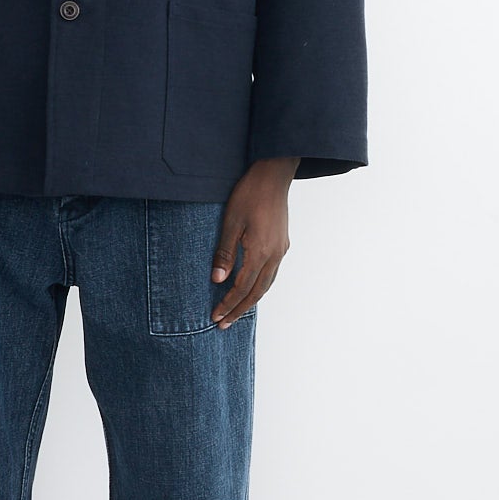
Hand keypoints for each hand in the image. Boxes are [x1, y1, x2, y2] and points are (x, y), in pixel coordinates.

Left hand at [210, 157, 298, 324]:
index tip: (216, 316)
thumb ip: (224, 253)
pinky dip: (260, 286)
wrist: (274, 174)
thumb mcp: (230, 222)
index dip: (228, 304)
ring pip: (267, 284)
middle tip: (224, 324)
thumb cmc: (249, 194)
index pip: (242, 287)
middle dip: (239, 310)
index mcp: (261, 251)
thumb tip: (217, 280)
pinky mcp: (282, 243)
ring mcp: (281, 250)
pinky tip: (252, 288)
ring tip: (237, 312)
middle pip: (256, 292)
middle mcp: (275, 255)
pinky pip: (272, 273)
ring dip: (251, 300)